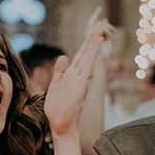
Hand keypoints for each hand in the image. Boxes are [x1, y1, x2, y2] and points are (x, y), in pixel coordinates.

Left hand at [45, 8, 113, 137]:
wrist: (61, 126)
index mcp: (71, 76)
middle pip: (86, 55)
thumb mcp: (55, 86)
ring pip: (87, 59)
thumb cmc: (58, 109)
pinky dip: (90, 57)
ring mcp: (79, 81)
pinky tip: (93, 50)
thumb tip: (64, 56)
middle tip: (100, 27)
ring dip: (93, 47)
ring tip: (99, 33)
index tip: (93, 33)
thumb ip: (59, 71)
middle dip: (92, 42)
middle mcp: (77, 77)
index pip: (80, 57)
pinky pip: (86, 68)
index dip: (86, 45)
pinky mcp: (79, 87)